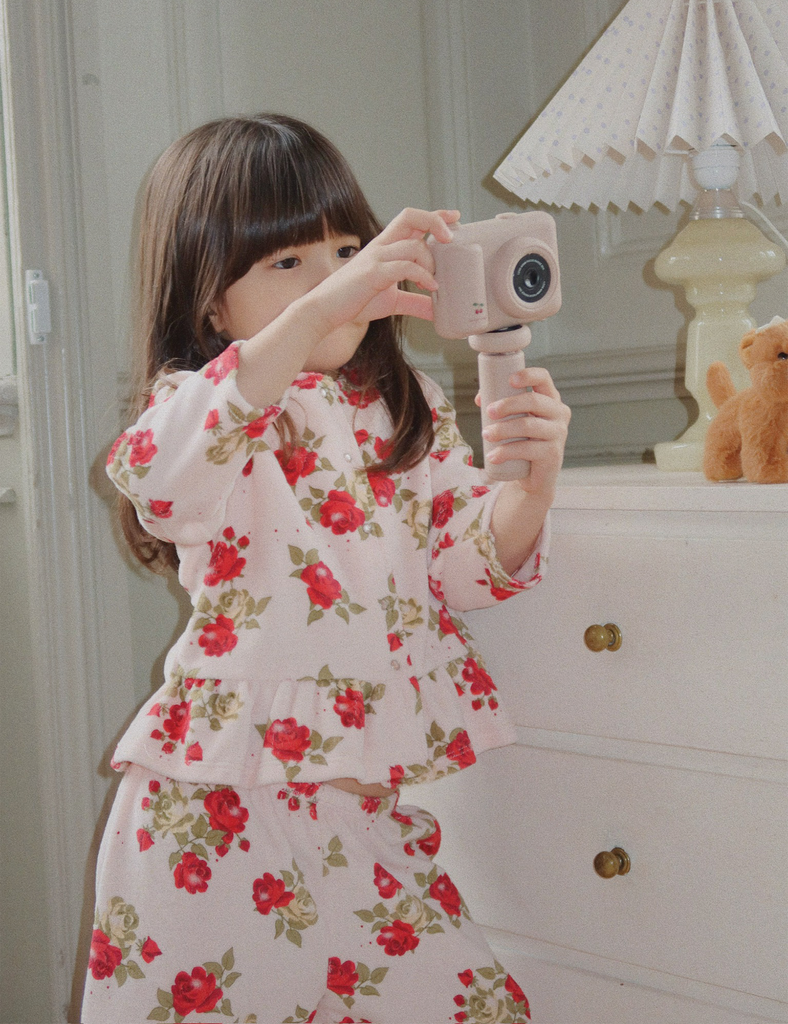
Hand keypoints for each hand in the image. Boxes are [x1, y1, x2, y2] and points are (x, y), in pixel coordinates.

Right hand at [306, 207, 459, 332]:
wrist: (325, 310)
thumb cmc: (354, 301)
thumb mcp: (391, 302)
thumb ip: (414, 303)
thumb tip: (437, 312)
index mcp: (385, 247)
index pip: (412, 219)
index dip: (435, 215)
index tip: (455, 217)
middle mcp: (381, 246)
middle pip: (411, 216)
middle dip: (436, 221)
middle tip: (451, 239)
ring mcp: (376, 257)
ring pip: (412, 245)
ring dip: (430, 261)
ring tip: (434, 282)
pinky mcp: (372, 273)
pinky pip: (404, 266)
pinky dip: (422, 275)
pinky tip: (430, 287)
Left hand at [478, 367, 569, 495]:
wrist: (535, 475)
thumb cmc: (523, 441)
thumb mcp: (515, 420)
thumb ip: (501, 407)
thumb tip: (480, 398)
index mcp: (550, 399)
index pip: (544, 378)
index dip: (528, 375)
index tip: (510, 380)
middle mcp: (559, 413)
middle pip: (534, 401)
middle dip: (508, 404)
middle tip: (488, 412)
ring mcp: (559, 434)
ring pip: (528, 425)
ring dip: (503, 429)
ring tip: (486, 434)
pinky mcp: (553, 454)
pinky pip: (527, 449)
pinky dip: (506, 452)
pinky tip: (493, 456)